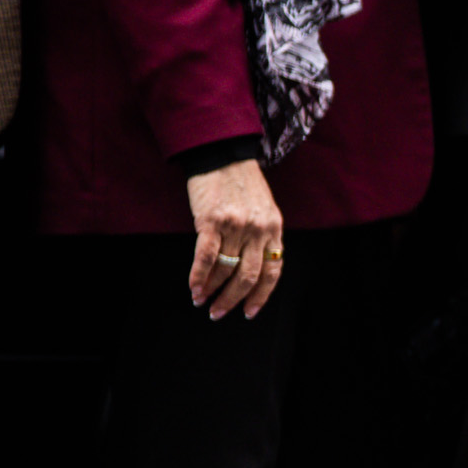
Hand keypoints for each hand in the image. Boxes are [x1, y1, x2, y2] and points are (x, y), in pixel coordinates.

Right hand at [186, 159, 284, 320]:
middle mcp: (259, 230)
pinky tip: (193, 288)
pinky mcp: (212, 220)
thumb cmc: (241, 183)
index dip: (261, 295)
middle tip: (219, 313)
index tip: (249, 312)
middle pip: (249, 276)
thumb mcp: (263, 209)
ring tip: (202, 302)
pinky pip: (207, 256)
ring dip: (212, 290)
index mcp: (274, 228)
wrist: (222, 154)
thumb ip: (261, 236)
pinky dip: (199, 276)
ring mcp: (237, 226)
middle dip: (234, 300)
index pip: (273, 271)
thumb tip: (248, 268)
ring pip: (227, 269)